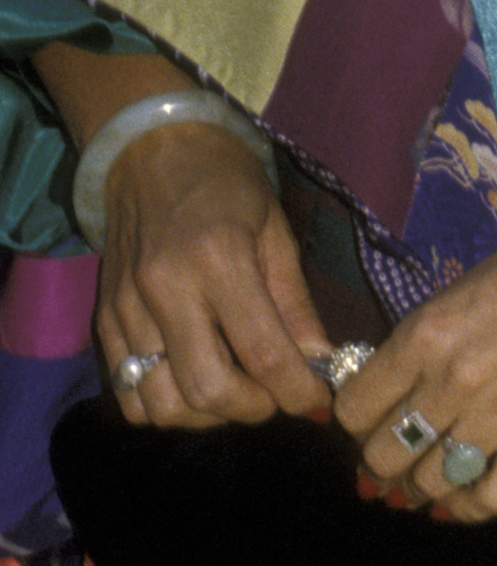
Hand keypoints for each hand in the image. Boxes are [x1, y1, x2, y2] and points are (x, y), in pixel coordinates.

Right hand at [96, 115, 328, 428]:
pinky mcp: (104, 322)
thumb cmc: (225, 181)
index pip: (261, 352)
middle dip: (254, 410)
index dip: (295, 389)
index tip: (317, 400)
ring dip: (209, 417)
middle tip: (276, 398)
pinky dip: (165, 409)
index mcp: (220, 258)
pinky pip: (128, 395)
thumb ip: (296, 304)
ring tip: (237, 394)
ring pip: (164, 404)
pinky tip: (194, 387)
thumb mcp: (275, 229)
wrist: (151, 148)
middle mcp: (167, 289)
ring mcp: (127, 310)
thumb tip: (322, 365)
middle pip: (208, 390)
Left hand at [336, 163, 496, 520]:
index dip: (357, 419)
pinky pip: (490, 499)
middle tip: (398, 454)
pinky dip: (469, 507)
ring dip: (421, 486)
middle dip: (382, 460)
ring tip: (428, 479)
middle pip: (384, 454)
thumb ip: (426, 344)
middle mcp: (454, 380)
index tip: (371, 419)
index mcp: (426, 334)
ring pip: (430, 483)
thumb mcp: (465, 288)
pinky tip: (466, 496)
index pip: (355, 408)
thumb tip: (394, 392)